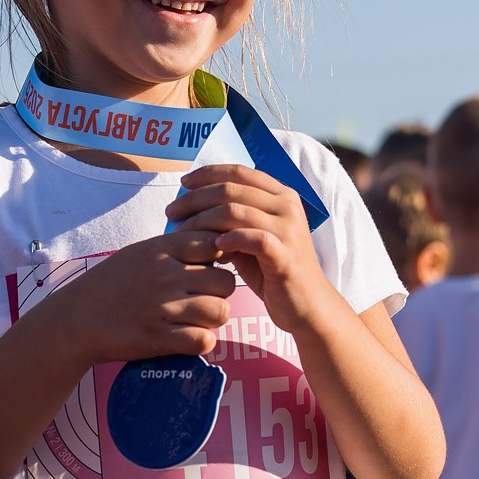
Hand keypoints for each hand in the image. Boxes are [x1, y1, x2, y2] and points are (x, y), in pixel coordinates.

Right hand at [48, 227, 237, 364]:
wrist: (74, 321)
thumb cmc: (109, 285)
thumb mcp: (139, 253)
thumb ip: (174, 248)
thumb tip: (215, 244)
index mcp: (160, 249)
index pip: (215, 244)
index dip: (219, 260)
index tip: (208, 271)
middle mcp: (165, 275)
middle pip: (225, 282)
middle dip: (219, 293)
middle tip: (203, 300)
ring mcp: (163, 307)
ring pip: (220, 311)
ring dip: (212, 320)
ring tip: (196, 321)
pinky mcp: (159, 339)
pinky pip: (204, 340)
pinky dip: (201, 342)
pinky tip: (188, 339)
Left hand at [165, 167, 336, 341]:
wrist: (307, 306)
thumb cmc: (273, 272)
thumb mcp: (250, 239)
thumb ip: (230, 221)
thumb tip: (192, 206)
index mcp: (281, 195)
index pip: (239, 172)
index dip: (207, 174)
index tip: (183, 184)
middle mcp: (287, 206)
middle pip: (232, 189)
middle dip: (195, 198)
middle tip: (171, 212)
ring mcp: (288, 230)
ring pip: (237, 211)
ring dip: (203, 220)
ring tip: (181, 234)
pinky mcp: (286, 255)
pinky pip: (253, 238)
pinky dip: (230, 239)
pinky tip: (213, 248)